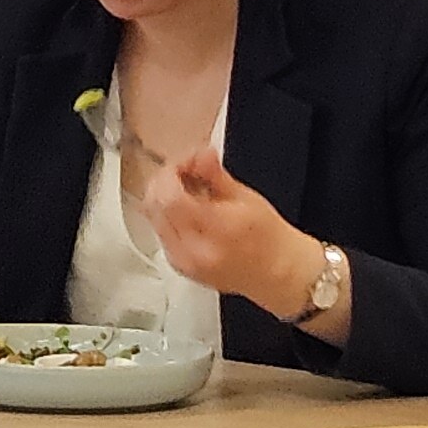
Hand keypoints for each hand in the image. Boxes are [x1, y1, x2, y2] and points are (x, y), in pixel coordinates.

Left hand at [143, 147, 317, 309]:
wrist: (275, 273)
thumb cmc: (269, 240)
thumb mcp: (246, 198)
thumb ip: (215, 175)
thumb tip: (200, 154)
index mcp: (215, 232)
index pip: (170, 197)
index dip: (172, 172)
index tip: (186, 161)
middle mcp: (193, 252)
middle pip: (155, 206)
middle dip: (165, 180)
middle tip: (185, 168)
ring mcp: (182, 262)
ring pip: (152, 217)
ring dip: (163, 195)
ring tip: (188, 187)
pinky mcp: (177, 266)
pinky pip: (159, 232)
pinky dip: (166, 213)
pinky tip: (185, 207)